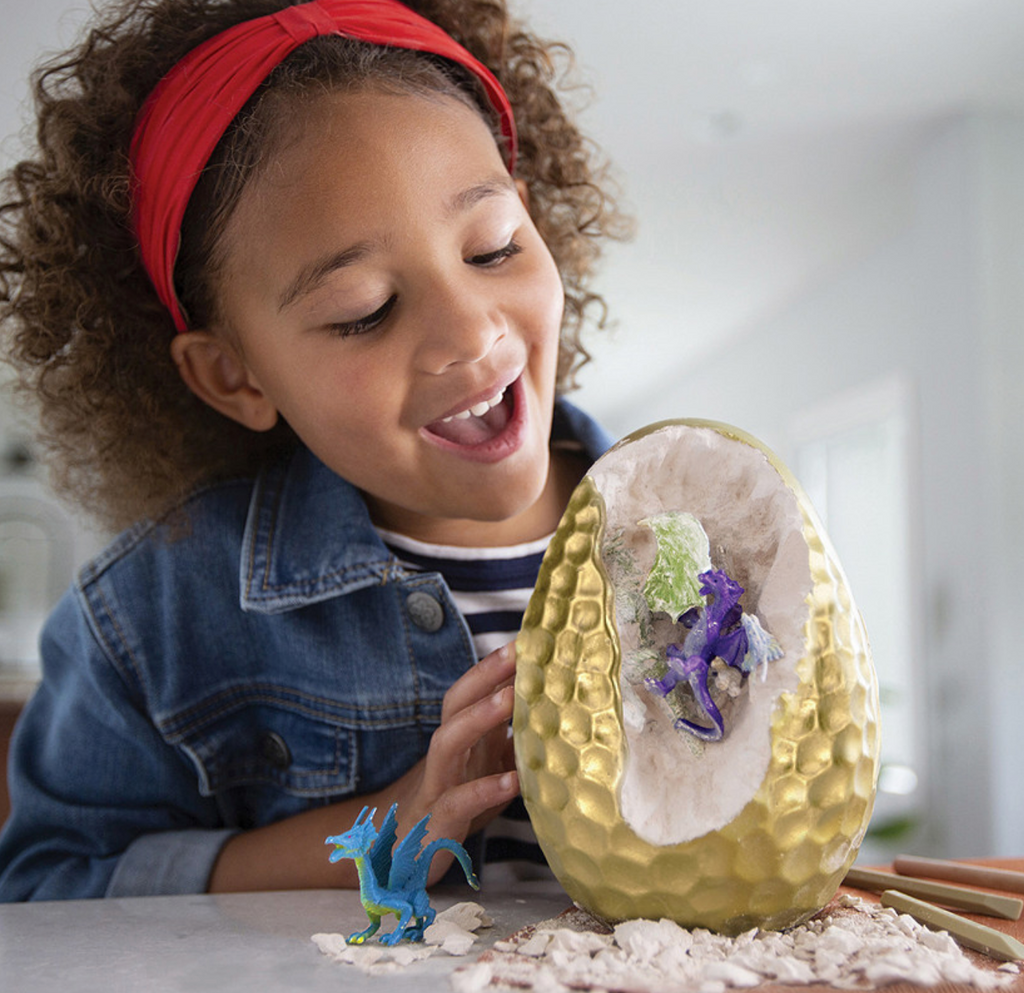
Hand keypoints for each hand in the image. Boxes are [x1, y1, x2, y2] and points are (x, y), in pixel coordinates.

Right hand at [208, 642, 519, 891]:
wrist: (399, 854)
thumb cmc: (454, 801)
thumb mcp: (487, 767)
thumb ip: (515, 739)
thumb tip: (556, 710)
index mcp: (460, 736)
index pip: (474, 690)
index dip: (497, 664)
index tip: (529, 637)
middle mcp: (445, 754)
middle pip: (456, 703)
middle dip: (485, 674)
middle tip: (519, 652)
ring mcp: (437, 785)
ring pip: (448, 742)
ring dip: (478, 716)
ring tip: (511, 698)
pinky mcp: (436, 823)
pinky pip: (456, 802)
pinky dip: (483, 790)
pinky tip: (513, 781)